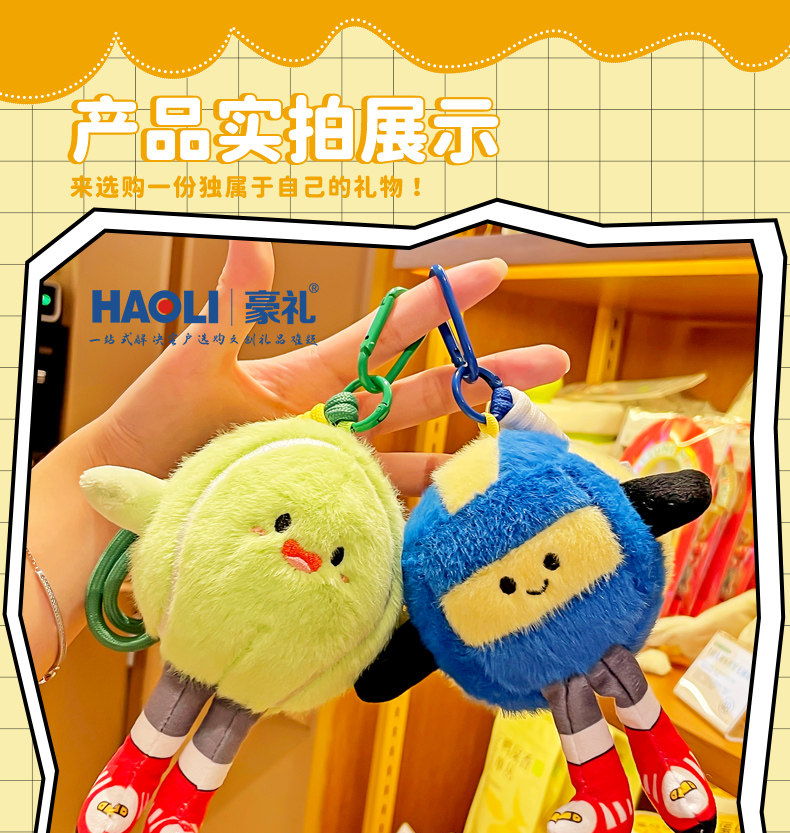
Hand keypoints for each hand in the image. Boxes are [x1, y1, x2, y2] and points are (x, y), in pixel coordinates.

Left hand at [94, 240, 569, 492]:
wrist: (132, 491)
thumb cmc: (158, 417)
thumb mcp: (198, 358)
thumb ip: (235, 305)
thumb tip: (253, 240)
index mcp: (317, 375)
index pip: (393, 332)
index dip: (441, 301)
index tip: (491, 272)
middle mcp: (339, 420)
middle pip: (428, 395)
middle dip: (489, 377)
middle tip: (551, 366)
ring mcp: (338, 467)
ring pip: (420, 457)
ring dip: (473, 451)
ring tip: (530, 447)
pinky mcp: (330, 511)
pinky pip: (387, 514)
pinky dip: (427, 518)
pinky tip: (469, 520)